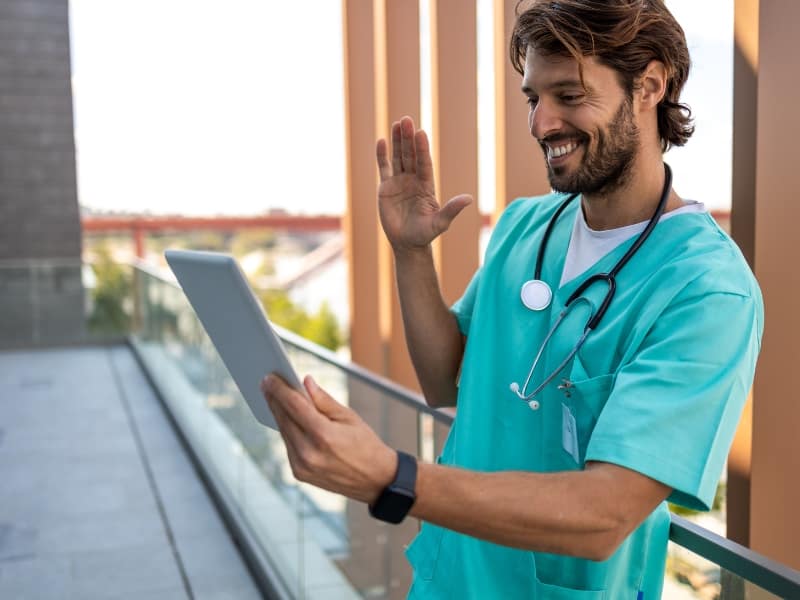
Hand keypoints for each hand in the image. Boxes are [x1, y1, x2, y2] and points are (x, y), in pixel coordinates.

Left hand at [261, 374, 397, 503]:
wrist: (375, 480)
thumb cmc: (366, 444)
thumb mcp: (348, 417)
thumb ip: (323, 400)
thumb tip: (304, 382)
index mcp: (324, 435)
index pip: (294, 405)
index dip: (280, 389)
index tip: (269, 377)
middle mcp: (309, 453)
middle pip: (284, 418)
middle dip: (274, 399)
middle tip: (266, 383)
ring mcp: (302, 466)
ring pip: (283, 432)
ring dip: (277, 413)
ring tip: (273, 396)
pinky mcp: (299, 474)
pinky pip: (288, 445)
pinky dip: (286, 430)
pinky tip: (284, 417)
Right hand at [376, 116, 471, 252]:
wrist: (407, 243)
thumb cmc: (425, 234)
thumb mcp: (440, 223)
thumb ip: (452, 210)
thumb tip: (469, 199)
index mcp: (426, 185)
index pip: (424, 163)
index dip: (422, 148)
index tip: (421, 133)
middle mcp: (413, 180)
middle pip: (410, 155)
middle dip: (408, 139)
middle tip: (407, 120)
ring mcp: (399, 182)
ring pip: (398, 157)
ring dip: (397, 141)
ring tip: (397, 123)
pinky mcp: (385, 188)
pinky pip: (384, 168)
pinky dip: (382, 155)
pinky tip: (382, 141)